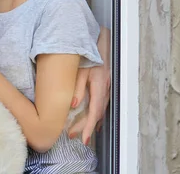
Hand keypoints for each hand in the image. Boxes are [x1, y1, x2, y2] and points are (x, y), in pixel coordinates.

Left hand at [69, 27, 111, 144]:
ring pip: (99, 109)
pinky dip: (95, 114)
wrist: (99, 40)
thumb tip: (73, 105)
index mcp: (99, 85)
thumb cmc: (87, 52)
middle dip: (85, 127)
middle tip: (73, 137)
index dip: (88, 127)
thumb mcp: (79, 68)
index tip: (83, 139)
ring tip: (80, 133)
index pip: (94, 111)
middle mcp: (105, 88)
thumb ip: (76, 87)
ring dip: (90, 122)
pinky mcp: (104, 85)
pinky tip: (92, 120)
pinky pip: (100, 103)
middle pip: (96, 113)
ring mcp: (107, 87)